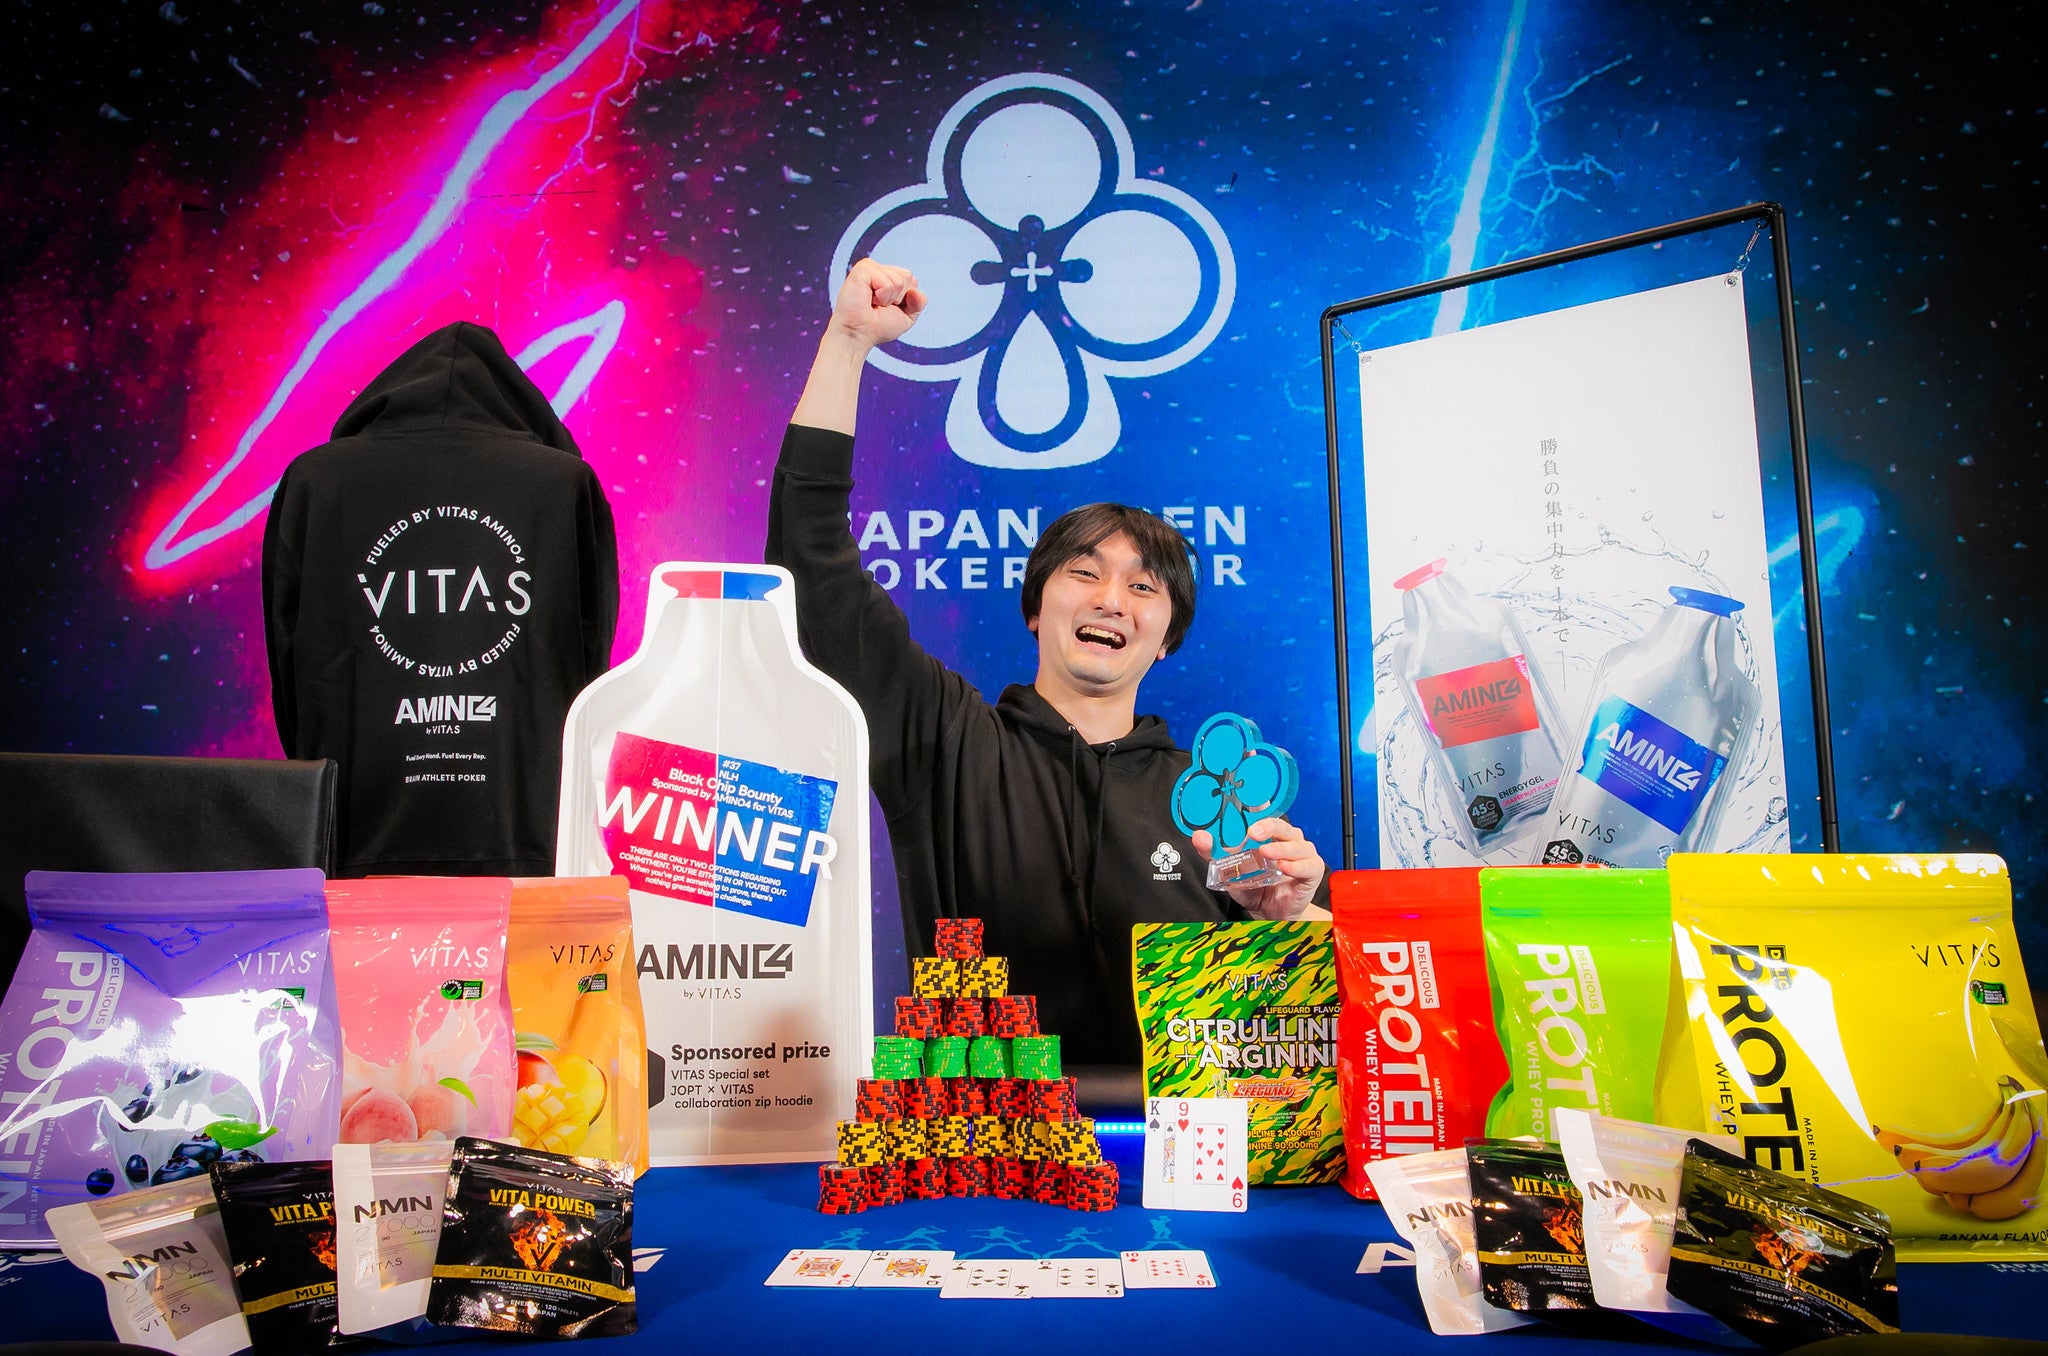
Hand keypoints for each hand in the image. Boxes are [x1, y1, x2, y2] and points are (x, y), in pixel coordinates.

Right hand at [829, 258, 925, 349]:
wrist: (858, 335)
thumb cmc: (877, 327)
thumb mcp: (907, 317)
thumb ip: (919, 303)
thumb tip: (916, 291)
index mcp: (889, 276)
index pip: (912, 280)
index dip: (906, 299)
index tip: (889, 308)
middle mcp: (879, 270)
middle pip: (907, 276)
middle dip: (899, 297)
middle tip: (879, 306)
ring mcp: (870, 268)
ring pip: (898, 280)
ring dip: (888, 299)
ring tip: (872, 304)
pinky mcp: (862, 269)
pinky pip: (886, 282)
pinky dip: (881, 296)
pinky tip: (868, 299)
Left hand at [1191, 817, 1325, 920]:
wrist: (1270, 913)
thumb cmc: (1254, 886)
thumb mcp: (1230, 871)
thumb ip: (1215, 854)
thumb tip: (1199, 837)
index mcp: (1270, 834)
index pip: (1266, 813)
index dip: (1259, 804)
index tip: (1249, 801)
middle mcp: (1288, 839)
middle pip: (1281, 826)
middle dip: (1267, 826)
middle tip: (1253, 832)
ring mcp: (1303, 853)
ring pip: (1295, 844)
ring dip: (1280, 847)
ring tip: (1266, 853)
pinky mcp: (1312, 871)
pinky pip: (1307, 865)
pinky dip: (1296, 866)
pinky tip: (1284, 867)